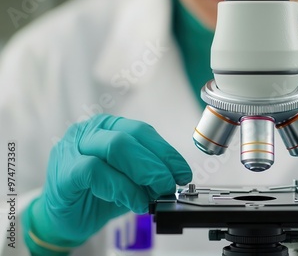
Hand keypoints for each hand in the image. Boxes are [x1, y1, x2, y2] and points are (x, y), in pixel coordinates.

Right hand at [22, 115, 191, 254]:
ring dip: (142, 172)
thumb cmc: (96, 194)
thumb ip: (147, 175)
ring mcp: (73, 148)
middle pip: (129, 137)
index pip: (143, 131)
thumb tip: (173, 178)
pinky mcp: (64, 170)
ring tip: (155, 194)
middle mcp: (89, 131)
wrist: (65, 218)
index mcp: (108, 128)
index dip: (166, 152)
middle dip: (157, 162)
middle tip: (170, 184)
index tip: (183, 172)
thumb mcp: (129, 181)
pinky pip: (95, 171)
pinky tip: (134, 201)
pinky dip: (121, 188)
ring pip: (114, 147)